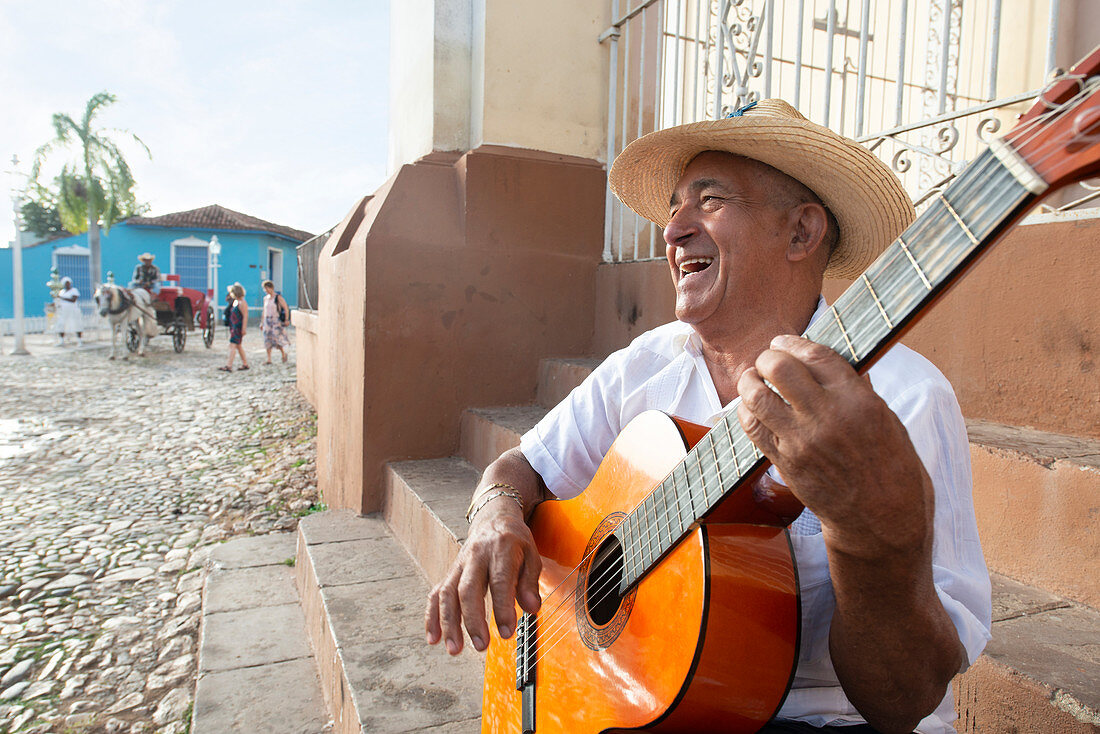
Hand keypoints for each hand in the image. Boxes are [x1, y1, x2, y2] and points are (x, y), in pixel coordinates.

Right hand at [425, 498, 541, 654]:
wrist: (493, 520)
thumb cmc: (515, 542)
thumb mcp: (532, 556)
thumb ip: (530, 582)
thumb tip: (532, 609)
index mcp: (501, 549)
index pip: (499, 581)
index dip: (501, 608)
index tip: (506, 632)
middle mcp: (476, 556)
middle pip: (468, 588)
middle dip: (472, 620)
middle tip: (481, 646)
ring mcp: (459, 564)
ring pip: (447, 593)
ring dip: (449, 623)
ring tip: (455, 649)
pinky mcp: (450, 573)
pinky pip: (436, 594)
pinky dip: (432, 617)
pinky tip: (434, 638)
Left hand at [736, 335, 933, 556]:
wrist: (881, 518)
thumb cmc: (891, 466)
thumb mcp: (886, 418)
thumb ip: (857, 387)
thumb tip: (833, 359)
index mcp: (857, 399)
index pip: (814, 354)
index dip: (792, 342)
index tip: (784, 342)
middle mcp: (826, 416)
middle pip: (778, 368)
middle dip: (767, 357)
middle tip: (767, 360)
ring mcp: (801, 440)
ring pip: (757, 395)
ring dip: (749, 381)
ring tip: (752, 379)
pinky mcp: (785, 462)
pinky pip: (752, 427)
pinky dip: (746, 411)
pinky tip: (751, 407)